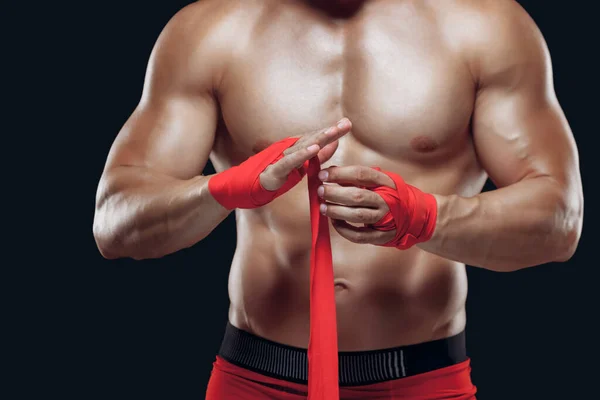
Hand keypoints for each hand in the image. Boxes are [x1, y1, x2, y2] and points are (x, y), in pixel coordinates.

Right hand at [208, 118, 351, 209]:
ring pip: (302, 147)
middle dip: (330, 132)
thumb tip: (334, 145)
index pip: (315, 138)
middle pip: (311, 139)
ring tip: (333, 132)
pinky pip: (289, 162)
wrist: (241, 188)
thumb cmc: (270, 176)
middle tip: (346, 124)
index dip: (331, 131)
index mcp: (294, 149)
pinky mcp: (273, 171)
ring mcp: (279, 159)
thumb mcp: (297, 167)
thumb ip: (315, 157)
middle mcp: (286, 149)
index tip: (347, 124)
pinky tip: (314, 150)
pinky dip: (302, 155)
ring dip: (318, 139)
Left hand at [317, 165, 396, 244]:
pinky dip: (344, 230)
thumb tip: (329, 172)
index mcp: (385, 182)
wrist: (412, 215)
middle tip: (320, 191)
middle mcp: (387, 200)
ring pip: (357, 215)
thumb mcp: (377, 182)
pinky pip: (359, 235)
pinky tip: (334, 222)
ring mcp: (385, 219)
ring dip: (337, 211)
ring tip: (323, 207)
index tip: (322, 175)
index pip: (361, 174)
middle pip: (357, 195)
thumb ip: (354, 178)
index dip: (340, 174)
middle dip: (335, 193)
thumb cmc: (387, 195)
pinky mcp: (382, 236)